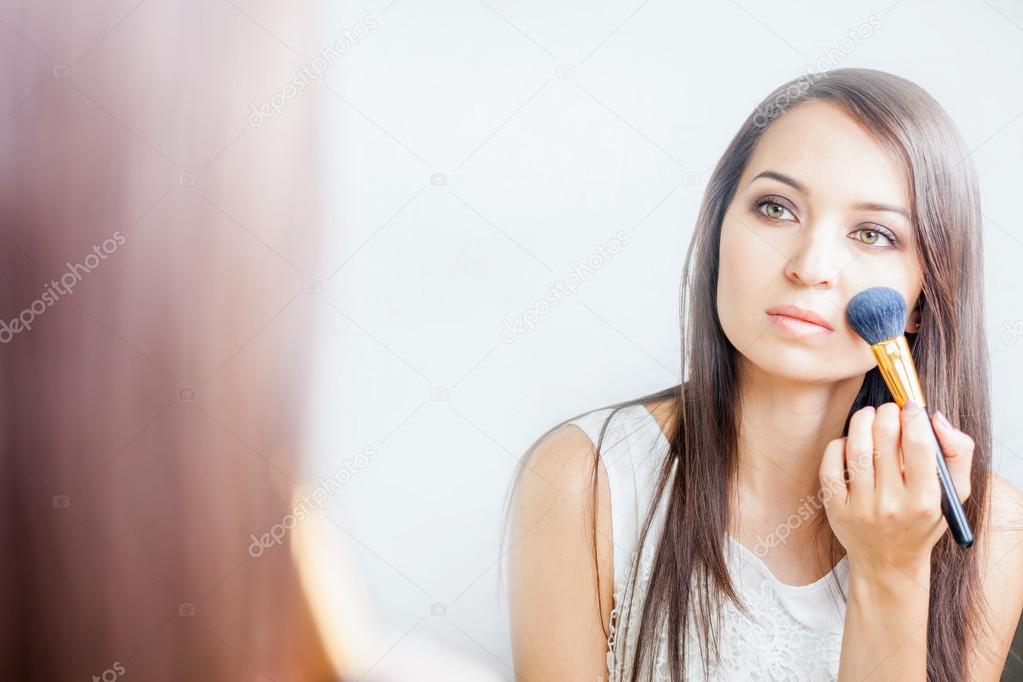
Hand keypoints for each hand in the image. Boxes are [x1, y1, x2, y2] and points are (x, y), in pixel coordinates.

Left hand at [819, 401, 974, 576]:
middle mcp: (891, 504)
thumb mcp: (954, 494)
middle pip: (884, 437)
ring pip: (855, 446)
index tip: (911, 406)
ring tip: (869, 416)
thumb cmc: (923, 520)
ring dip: (862, 420)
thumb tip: (935, 417)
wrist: (888, 562)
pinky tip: (850, 443)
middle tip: (889, 410)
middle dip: (887, 412)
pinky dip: (839, 444)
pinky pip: (830, 462)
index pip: (918, 444)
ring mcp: (860, 507)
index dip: (913, 415)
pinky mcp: (834, 507)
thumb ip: (957, 452)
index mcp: (925, 500)